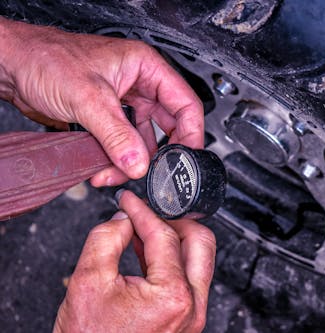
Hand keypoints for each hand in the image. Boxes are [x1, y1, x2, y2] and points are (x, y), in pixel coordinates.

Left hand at [0, 18, 203, 185]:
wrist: (13, 67)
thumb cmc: (47, 58)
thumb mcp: (88, 97)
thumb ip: (116, 135)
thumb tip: (138, 163)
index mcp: (146, 68)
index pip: (185, 104)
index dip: (191, 134)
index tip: (187, 159)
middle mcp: (140, 87)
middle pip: (167, 127)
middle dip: (157, 154)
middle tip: (153, 173)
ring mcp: (125, 105)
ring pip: (142, 142)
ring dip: (132, 162)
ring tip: (115, 173)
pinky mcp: (109, 120)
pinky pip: (123, 146)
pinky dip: (116, 161)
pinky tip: (103, 169)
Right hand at [53, 191, 215, 331]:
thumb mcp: (87, 281)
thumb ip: (106, 238)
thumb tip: (125, 219)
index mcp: (173, 295)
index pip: (164, 235)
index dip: (143, 211)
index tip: (130, 200)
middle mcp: (192, 306)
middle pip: (199, 242)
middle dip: (174, 220)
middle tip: (149, 212)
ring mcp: (192, 316)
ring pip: (197, 261)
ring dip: (173, 239)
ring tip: (142, 231)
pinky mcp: (186, 321)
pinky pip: (188, 280)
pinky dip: (171, 260)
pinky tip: (145, 253)